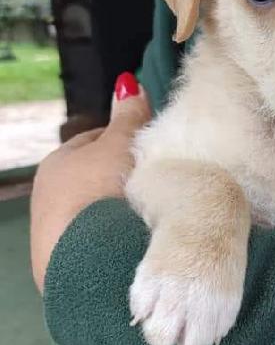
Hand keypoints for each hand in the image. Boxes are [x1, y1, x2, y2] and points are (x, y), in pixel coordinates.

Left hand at [31, 73, 150, 291]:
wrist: (83, 258)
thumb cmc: (100, 190)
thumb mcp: (121, 146)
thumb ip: (128, 118)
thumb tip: (128, 82)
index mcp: (57, 161)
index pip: (94, 141)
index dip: (123, 140)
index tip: (150, 148)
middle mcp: (47, 193)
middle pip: (94, 177)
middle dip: (121, 178)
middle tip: (156, 182)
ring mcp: (52, 230)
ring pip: (94, 210)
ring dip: (116, 211)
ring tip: (150, 215)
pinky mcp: (62, 262)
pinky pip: (96, 239)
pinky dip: (112, 237)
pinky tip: (133, 241)